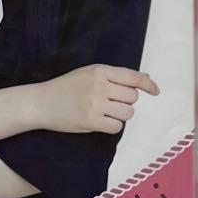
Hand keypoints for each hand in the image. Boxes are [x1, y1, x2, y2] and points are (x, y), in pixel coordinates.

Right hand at [32, 65, 159, 134]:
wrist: (41, 102)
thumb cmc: (66, 87)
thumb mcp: (89, 73)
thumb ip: (115, 76)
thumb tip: (144, 78)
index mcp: (99, 70)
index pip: (132, 77)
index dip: (148, 84)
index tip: (155, 91)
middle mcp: (99, 86)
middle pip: (132, 97)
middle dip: (126, 101)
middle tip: (111, 102)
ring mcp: (95, 104)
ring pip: (128, 113)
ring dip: (121, 115)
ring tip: (106, 112)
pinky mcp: (91, 121)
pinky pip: (117, 127)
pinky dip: (112, 126)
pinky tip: (101, 121)